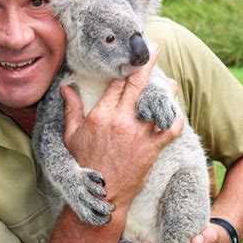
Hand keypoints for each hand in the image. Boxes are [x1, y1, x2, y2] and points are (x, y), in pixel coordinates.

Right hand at [61, 49, 183, 210]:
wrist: (102, 194)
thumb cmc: (85, 164)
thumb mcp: (72, 135)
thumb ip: (71, 109)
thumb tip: (66, 88)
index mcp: (101, 114)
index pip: (117, 84)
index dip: (125, 68)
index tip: (131, 57)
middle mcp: (121, 120)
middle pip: (137, 84)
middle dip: (147, 63)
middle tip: (155, 49)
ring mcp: (138, 134)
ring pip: (158, 104)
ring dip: (167, 91)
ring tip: (172, 84)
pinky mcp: (151, 148)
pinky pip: (170, 130)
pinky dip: (176, 121)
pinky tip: (177, 115)